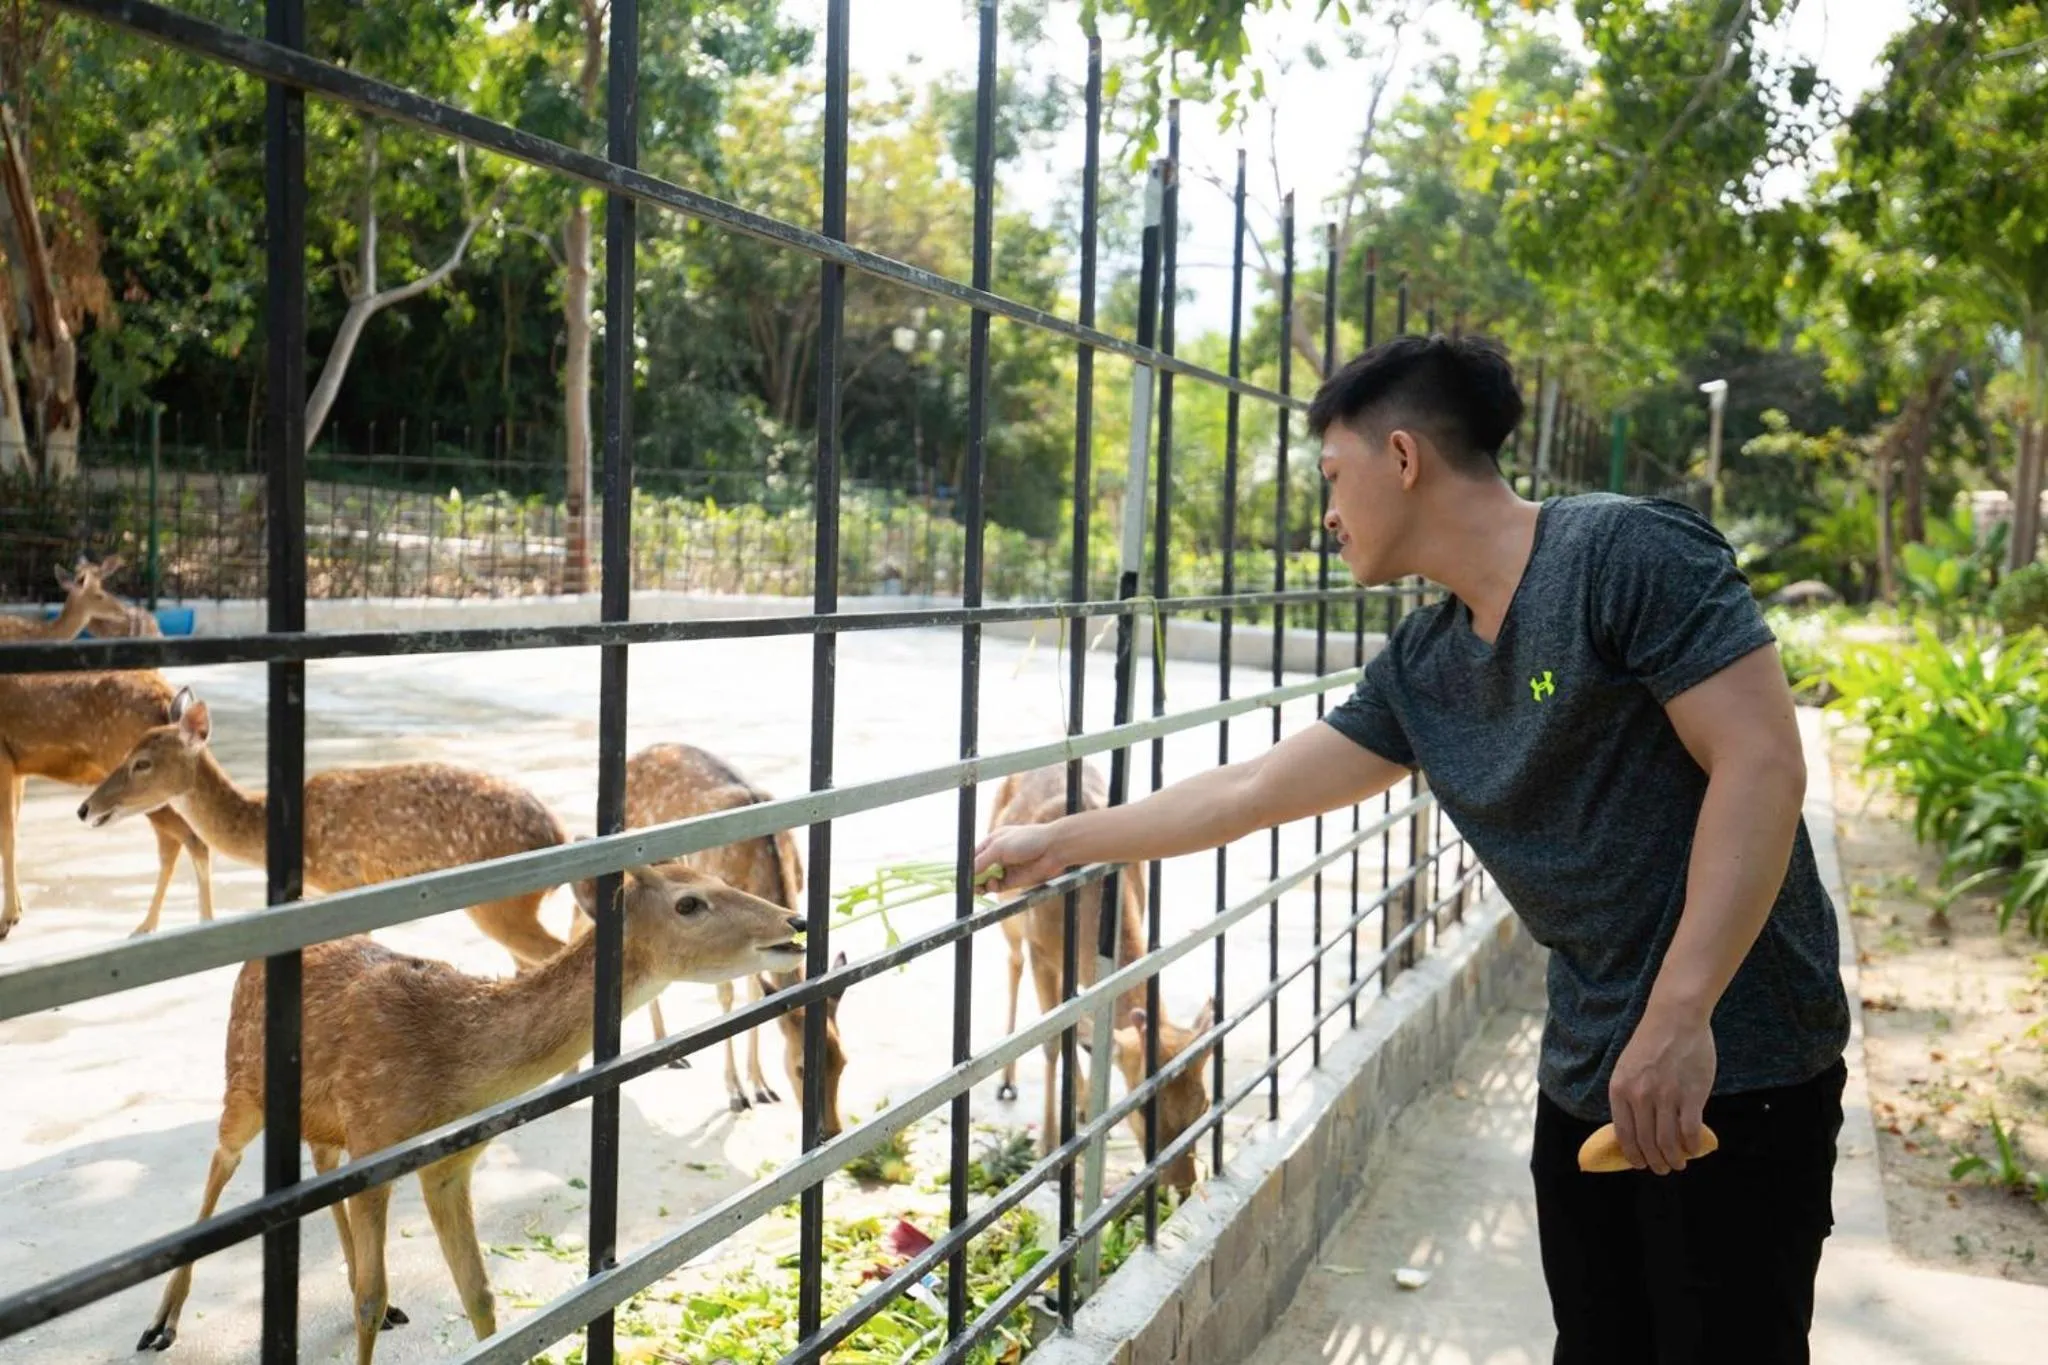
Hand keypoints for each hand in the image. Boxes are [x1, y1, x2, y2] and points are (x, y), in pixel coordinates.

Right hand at [971, 821, 1068, 894]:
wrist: (1053, 849)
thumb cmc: (1026, 841)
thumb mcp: (999, 847)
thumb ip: (982, 860)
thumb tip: (967, 872)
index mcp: (992, 842)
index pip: (973, 856)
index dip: (966, 866)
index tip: (958, 875)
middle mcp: (997, 855)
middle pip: (978, 870)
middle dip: (972, 877)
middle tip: (967, 885)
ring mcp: (1005, 868)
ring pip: (986, 880)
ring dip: (980, 884)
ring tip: (978, 887)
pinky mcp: (1013, 881)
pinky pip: (996, 887)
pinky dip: (992, 887)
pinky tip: (993, 885)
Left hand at [1607, 1007, 1716, 1174]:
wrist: (1675, 1018)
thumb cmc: (1651, 1043)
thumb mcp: (1626, 1068)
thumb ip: (1628, 1097)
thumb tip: (1633, 1130)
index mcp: (1619, 1090)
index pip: (1623, 1135)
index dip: (1632, 1155)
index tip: (1640, 1164)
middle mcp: (1640, 1096)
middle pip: (1646, 1143)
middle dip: (1655, 1163)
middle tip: (1663, 1168)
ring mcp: (1666, 1097)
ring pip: (1668, 1142)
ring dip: (1674, 1159)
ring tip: (1679, 1163)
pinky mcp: (1691, 1095)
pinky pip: (1690, 1131)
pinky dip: (1692, 1146)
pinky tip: (1694, 1149)